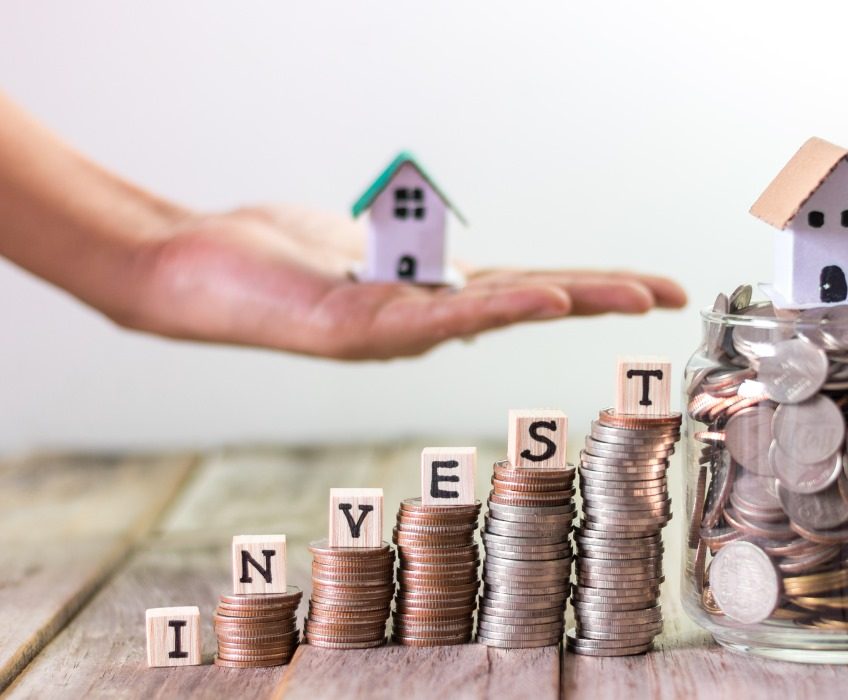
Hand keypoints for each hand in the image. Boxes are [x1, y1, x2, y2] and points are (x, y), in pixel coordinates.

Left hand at [122, 205, 685, 358]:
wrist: (194, 274)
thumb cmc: (271, 259)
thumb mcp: (357, 247)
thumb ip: (410, 254)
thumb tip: (453, 262)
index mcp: (425, 298)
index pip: (524, 286)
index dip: (586, 284)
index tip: (641, 283)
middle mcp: (420, 321)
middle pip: (528, 300)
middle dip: (603, 297)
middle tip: (672, 293)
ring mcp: (393, 330)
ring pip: (496, 312)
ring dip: (570, 299)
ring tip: (635, 295)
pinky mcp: (357, 328)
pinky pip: (436, 316)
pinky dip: (496, 306)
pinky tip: (545, 299)